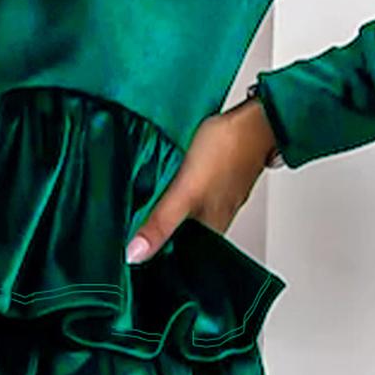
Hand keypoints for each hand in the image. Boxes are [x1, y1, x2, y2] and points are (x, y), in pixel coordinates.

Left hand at [124, 99, 278, 263]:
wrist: (253, 118)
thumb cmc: (227, 151)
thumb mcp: (185, 193)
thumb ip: (161, 224)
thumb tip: (136, 255)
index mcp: (210, 231)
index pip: (175, 255)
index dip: (151, 256)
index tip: (124, 254)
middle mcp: (212, 218)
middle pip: (175, 236)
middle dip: (151, 234)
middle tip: (121, 231)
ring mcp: (211, 197)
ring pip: (178, 215)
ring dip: (158, 212)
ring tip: (132, 209)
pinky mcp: (208, 179)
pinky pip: (182, 194)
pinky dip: (168, 193)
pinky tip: (155, 185)